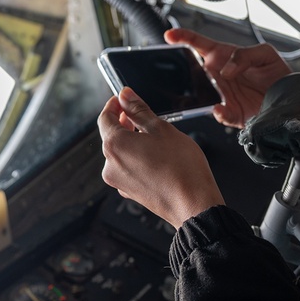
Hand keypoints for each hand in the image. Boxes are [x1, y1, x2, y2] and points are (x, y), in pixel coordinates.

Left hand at [98, 87, 224, 228]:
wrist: (194, 204)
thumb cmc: (181, 167)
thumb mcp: (161, 128)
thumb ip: (139, 110)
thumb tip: (126, 96)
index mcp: (115, 145)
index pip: (105, 118)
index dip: (114, 105)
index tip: (123, 99)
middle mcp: (111, 165)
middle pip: (111, 136)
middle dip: (123, 122)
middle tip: (139, 113)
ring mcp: (119, 181)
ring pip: (120, 153)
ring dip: (131, 141)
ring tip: (153, 136)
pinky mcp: (130, 192)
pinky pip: (127, 168)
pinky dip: (136, 158)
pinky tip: (155, 156)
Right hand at [164, 28, 291, 128]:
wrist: (290, 98)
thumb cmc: (275, 73)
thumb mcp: (265, 54)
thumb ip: (245, 55)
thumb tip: (226, 69)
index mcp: (223, 57)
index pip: (198, 44)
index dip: (182, 38)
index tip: (170, 35)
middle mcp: (218, 76)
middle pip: (193, 70)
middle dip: (186, 69)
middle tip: (191, 67)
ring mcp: (222, 94)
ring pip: (201, 94)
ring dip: (198, 93)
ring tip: (204, 89)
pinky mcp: (231, 113)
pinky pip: (219, 114)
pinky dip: (218, 113)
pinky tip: (220, 108)